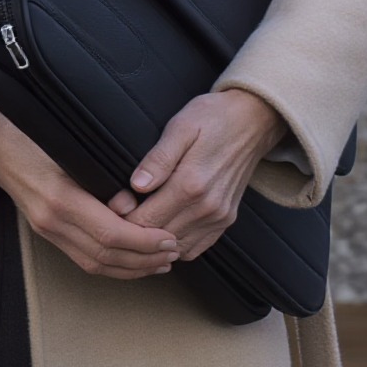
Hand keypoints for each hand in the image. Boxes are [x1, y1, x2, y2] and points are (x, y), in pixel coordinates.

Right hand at [0, 110, 177, 281]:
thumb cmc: (36, 137)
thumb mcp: (72, 147)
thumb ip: (103, 175)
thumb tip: (136, 201)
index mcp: (61, 198)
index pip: (111, 233)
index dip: (144, 241)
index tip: (169, 238)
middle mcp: (52, 220)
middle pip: (106, 255)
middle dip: (145, 259)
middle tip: (174, 253)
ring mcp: (47, 230)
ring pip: (95, 265)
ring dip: (132, 268)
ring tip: (161, 263)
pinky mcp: (46, 233)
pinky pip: (83, 260)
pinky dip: (113, 267)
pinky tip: (133, 262)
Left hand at [112, 89, 288, 262]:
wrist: (254, 119)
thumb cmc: (212, 117)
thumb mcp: (181, 127)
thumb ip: (158, 158)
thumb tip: (136, 184)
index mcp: (191, 184)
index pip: (145, 220)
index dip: (123, 218)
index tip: (113, 206)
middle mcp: (207, 207)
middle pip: (158, 238)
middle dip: (134, 232)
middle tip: (120, 216)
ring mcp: (219, 217)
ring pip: (175, 249)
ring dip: (154, 242)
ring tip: (139, 223)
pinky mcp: (226, 220)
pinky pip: (195, 249)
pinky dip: (175, 245)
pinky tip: (163, 229)